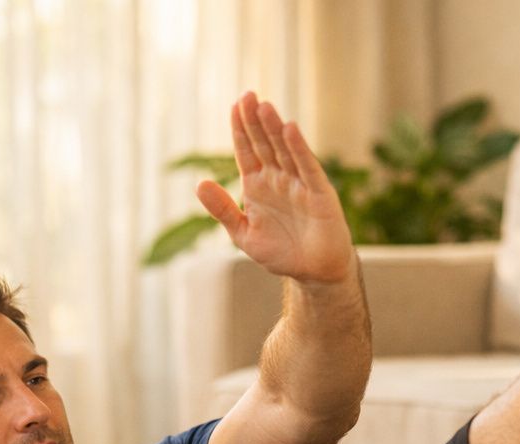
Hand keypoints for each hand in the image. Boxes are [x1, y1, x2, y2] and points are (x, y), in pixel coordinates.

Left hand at [196, 91, 354, 284]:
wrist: (314, 272)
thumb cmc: (281, 253)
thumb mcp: (243, 234)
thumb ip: (223, 210)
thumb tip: (200, 184)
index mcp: (258, 185)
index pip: (246, 151)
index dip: (240, 129)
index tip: (233, 106)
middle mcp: (279, 179)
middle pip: (264, 144)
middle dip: (255, 121)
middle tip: (247, 95)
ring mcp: (299, 183)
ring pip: (284, 150)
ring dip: (274, 128)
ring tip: (263, 106)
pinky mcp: (319, 193)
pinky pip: (307, 167)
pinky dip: (298, 149)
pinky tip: (289, 130)